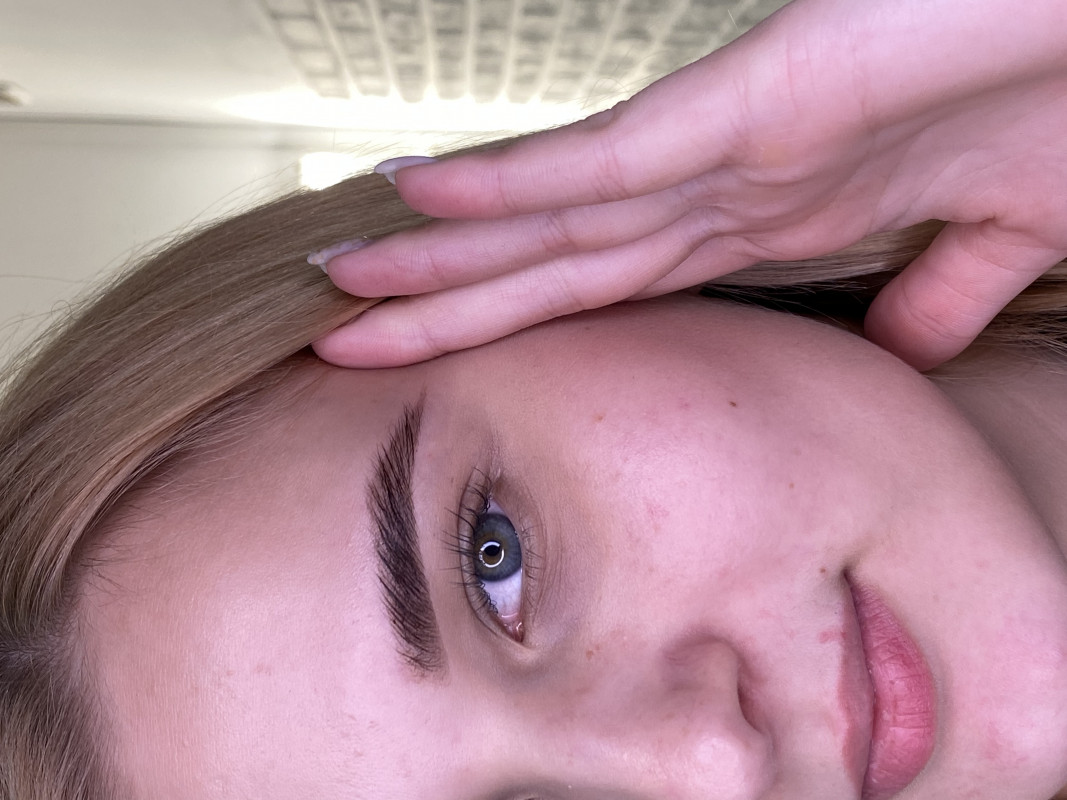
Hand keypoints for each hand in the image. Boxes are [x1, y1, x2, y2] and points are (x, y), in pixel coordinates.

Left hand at [314, 0, 1066, 369]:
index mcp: (776, 216)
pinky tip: (419, 198)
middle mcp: (731, 185)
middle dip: (444, 308)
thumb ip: (935, 290)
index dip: (523, 319)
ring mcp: (738, 145)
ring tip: (341, 287)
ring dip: (443, 257)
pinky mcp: (760, 103)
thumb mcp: (996, 229)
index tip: (444, 352)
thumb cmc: (1065, 91)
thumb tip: (895, 351)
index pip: (615, 283)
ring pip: (558, 216)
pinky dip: (513, 186)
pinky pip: (613, 156)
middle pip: (557, 261)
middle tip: (338, 339)